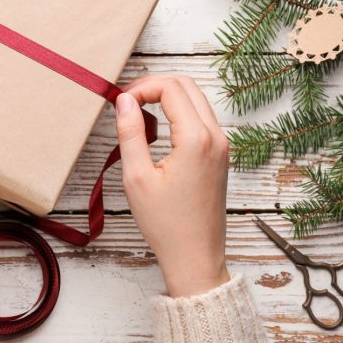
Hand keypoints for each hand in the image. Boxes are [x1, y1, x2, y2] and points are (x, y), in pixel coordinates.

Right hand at [115, 76, 230, 297]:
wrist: (196, 257)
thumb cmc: (165, 224)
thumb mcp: (136, 177)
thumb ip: (129, 133)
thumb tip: (123, 101)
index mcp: (196, 139)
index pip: (170, 87)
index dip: (141, 87)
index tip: (120, 104)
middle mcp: (216, 136)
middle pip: (186, 84)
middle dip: (154, 85)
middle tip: (127, 102)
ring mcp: (222, 145)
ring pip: (196, 99)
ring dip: (167, 97)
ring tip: (138, 115)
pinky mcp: (221, 155)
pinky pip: (201, 118)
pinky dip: (178, 113)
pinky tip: (157, 131)